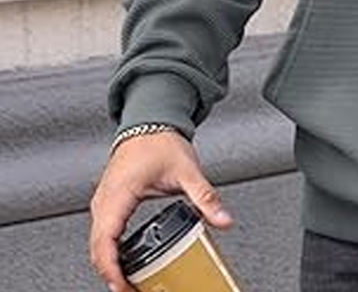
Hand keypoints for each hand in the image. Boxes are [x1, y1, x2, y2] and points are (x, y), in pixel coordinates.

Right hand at [88, 130, 233, 291]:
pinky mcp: (108, 199)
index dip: (111, 269)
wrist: (151, 121)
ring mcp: (103, 199)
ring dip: (108, 263)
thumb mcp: (187, 171)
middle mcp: (105, 199)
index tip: (123, 286)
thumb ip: (205, 197)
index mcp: (119, 194)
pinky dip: (108, 250)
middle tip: (130, 290)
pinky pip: (101, 231)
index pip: (105, 241)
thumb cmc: (162, 141)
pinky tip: (122, 261)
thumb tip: (223, 219)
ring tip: (127, 282)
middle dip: (111, 273)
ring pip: (96, 241)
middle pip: (97, 247)